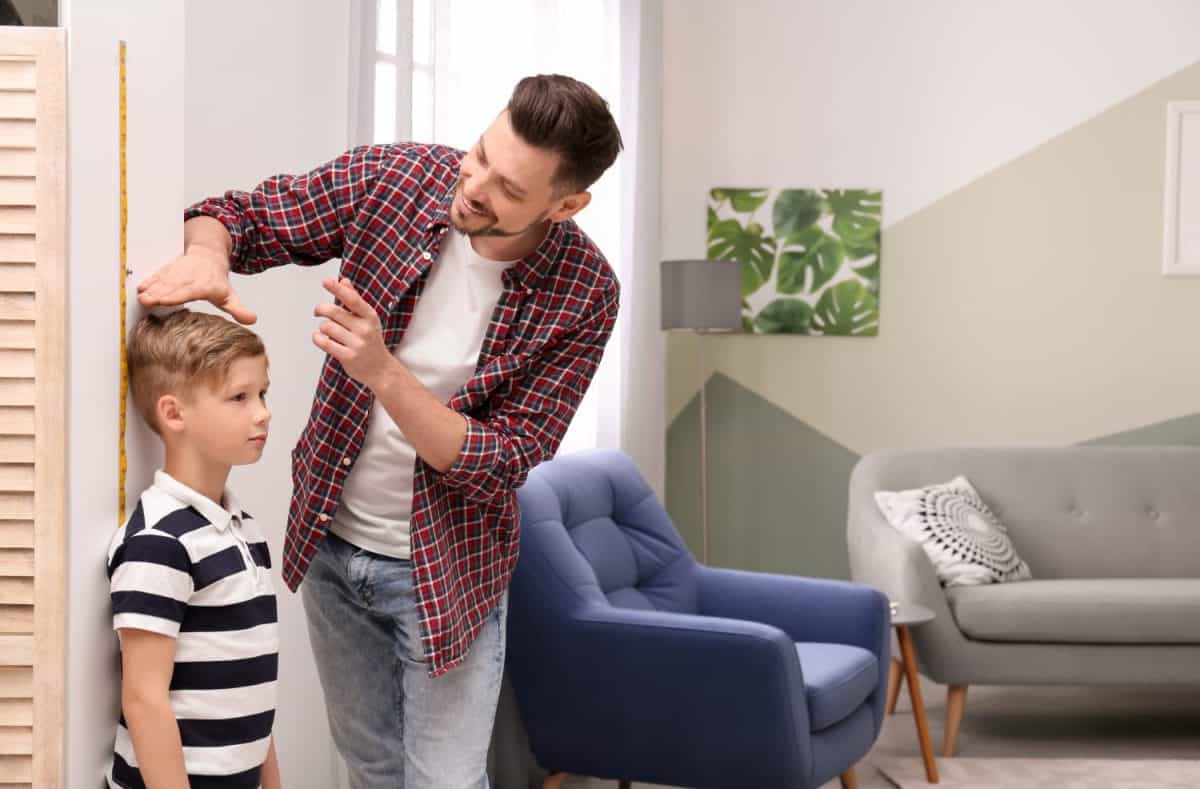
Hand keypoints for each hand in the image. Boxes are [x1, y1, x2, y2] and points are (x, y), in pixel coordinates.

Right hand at [137, 245, 255, 324]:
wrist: (209, 256)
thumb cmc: (217, 281)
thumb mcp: (230, 296)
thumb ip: (238, 309)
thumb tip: (252, 320)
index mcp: (205, 285)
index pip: (190, 291)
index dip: (177, 295)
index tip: (166, 300)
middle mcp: (190, 277)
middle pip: (173, 286)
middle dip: (160, 293)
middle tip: (146, 300)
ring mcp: (178, 273)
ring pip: (164, 280)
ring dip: (152, 288)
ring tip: (141, 296)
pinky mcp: (169, 269)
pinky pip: (158, 274)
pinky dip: (149, 280)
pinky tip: (140, 287)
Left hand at [313, 278, 393, 389]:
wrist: (380, 369)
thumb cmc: (371, 341)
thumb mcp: (367, 319)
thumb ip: (354, 300)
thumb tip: (344, 281)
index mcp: (370, 316)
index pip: (352, 299)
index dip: (337, 289)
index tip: (326, 281)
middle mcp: (365, 329)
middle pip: (333, 312)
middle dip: (320, 309)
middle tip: (317, 312)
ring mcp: (357, 344)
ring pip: (327, 327)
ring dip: (322, 328)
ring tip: (327, 332)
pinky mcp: (348, 357)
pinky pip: (325, 343)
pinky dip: (317, 338)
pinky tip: (319, 338)